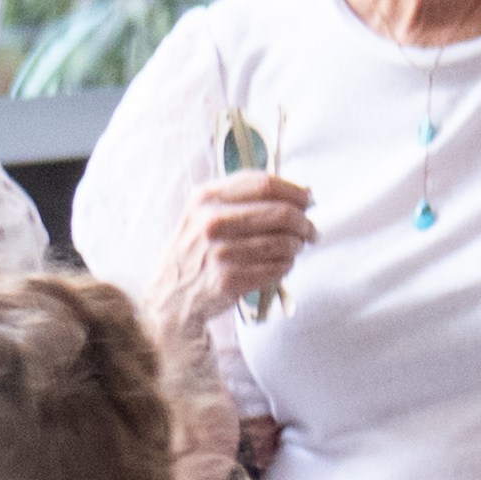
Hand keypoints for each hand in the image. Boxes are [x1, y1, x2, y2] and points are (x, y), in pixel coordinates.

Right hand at [156, 172, 314, 330]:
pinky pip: (279, 267)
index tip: (307, 200)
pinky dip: (286, 265)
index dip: (295, 191)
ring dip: (297, 246)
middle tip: (310, 230)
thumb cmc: (197, 249)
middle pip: (281, 213)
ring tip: (293, 249)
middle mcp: (211, 222)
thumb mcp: (206, 212)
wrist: (170, 294)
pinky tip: (278, 265)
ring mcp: (219, 253)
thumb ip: (249, 196)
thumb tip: (305, 191)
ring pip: (285, 242)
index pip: (264, 184)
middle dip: (304, 222)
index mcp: (205, 198)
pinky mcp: (229, 280)